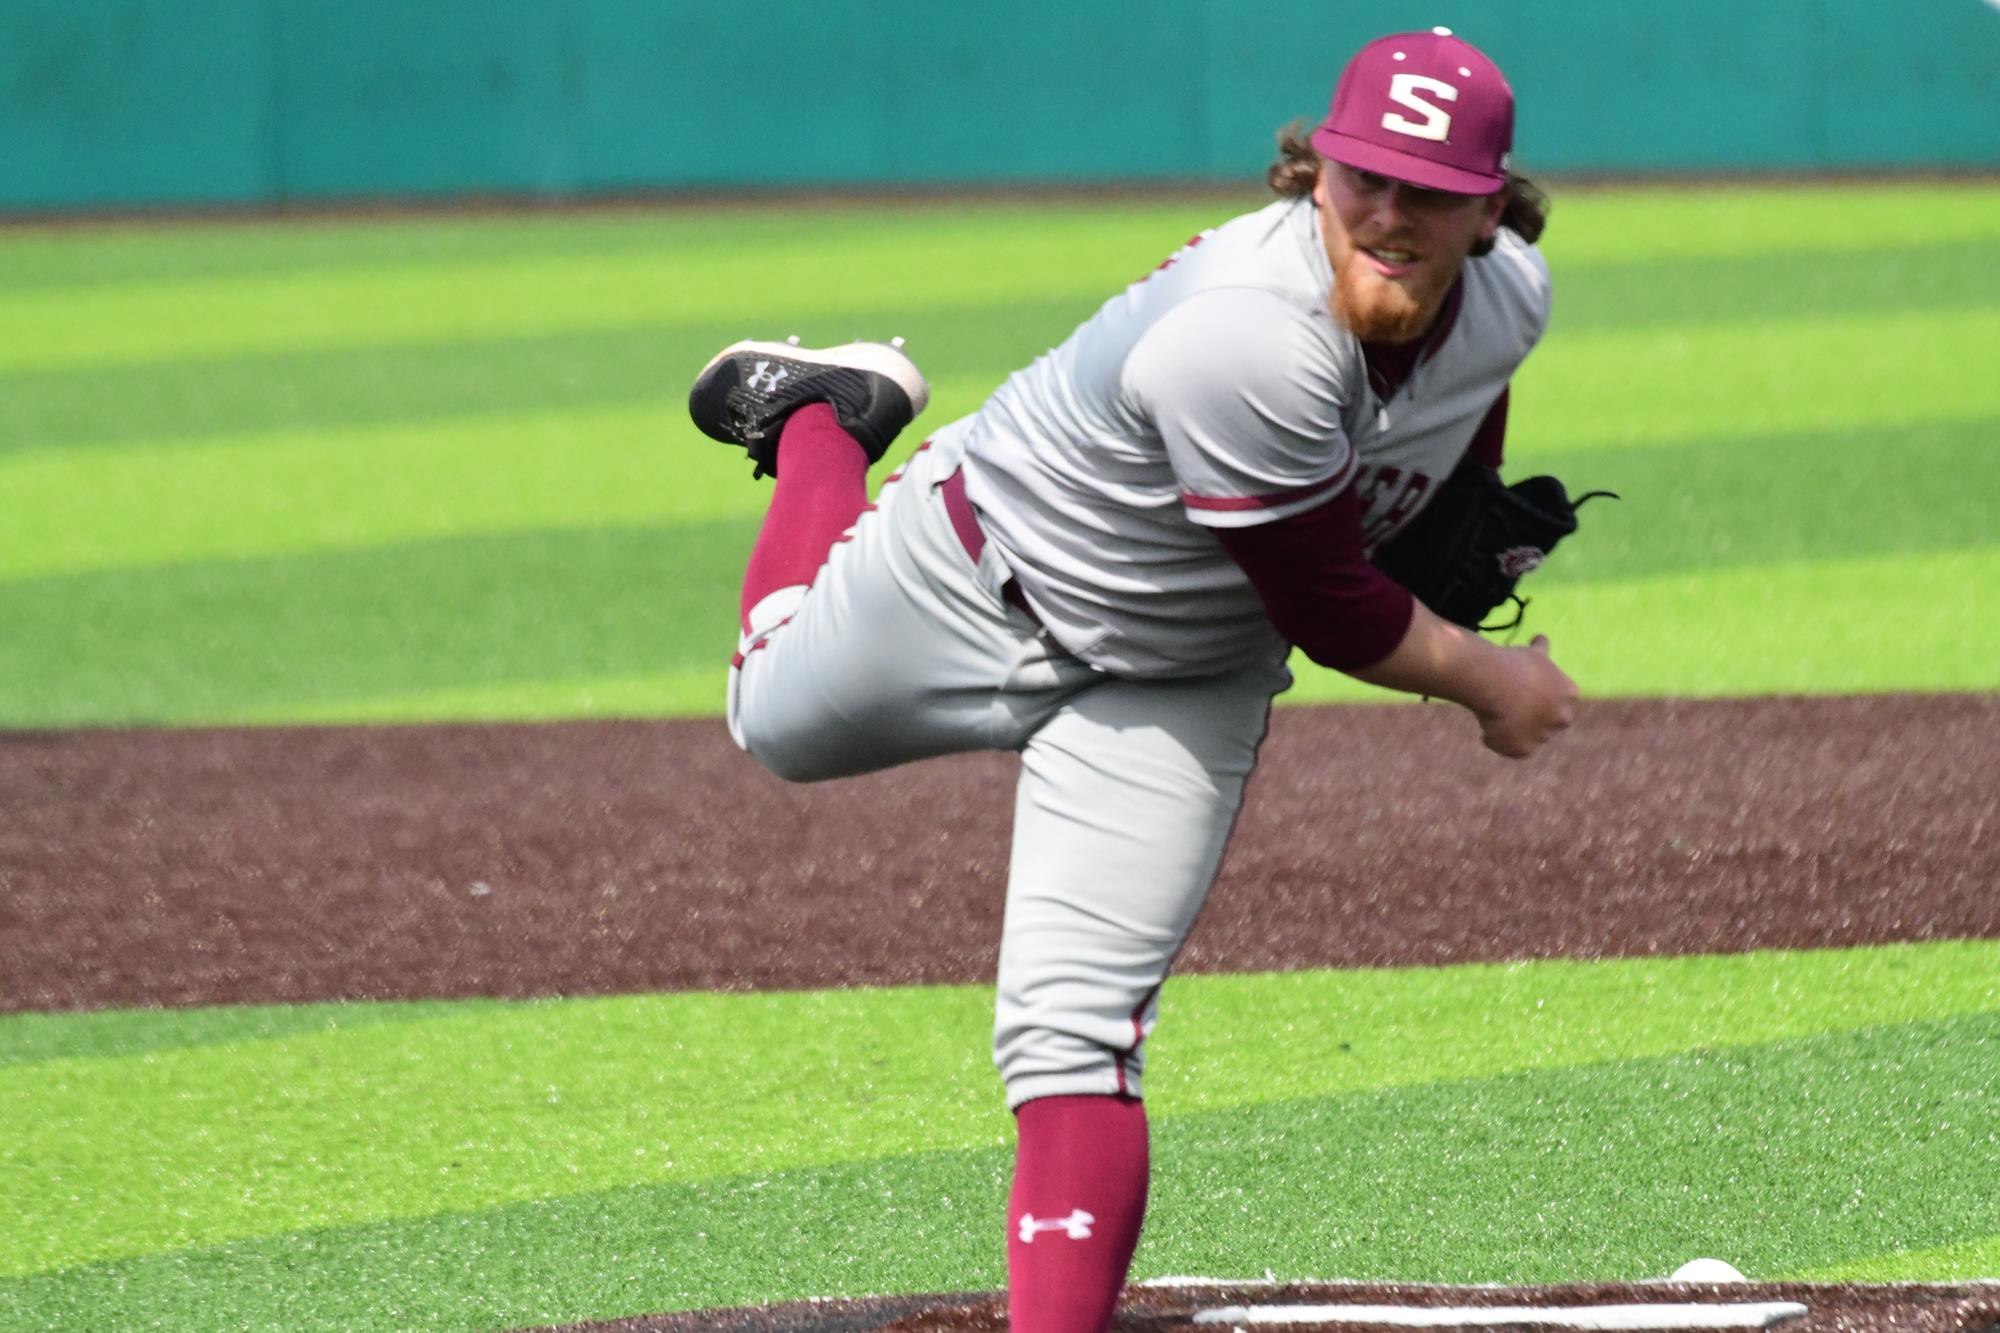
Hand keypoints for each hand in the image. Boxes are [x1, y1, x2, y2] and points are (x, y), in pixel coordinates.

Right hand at [1471, 634, 1576, 758]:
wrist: (1492, 681)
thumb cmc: (1513, 663)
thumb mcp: (1531, 654)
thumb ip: (1540, 651)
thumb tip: (1541, 638)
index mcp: (1569, 693)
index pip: (1560, 700)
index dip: (1540, 697)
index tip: (1523, 691)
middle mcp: (1562, 718)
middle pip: (1549, 722)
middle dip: (1534, 718)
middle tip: (1511, 707)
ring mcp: (1543, 735)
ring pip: (1528, 737)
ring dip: (1514, 730)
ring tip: (1493, 715)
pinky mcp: (1522, 750)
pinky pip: (1508, 748)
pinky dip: (1496, 741)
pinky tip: (1484, 730)